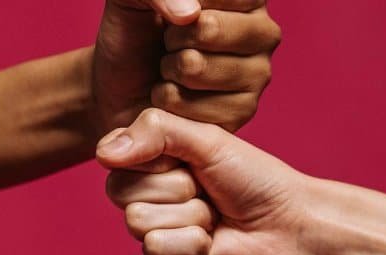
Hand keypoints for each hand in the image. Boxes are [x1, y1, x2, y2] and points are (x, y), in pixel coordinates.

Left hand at [92, 0, 280, 134]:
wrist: (123, 89)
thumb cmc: (135, 36)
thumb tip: (190, 15)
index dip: (183, 5)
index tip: (172, 16)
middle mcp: (262, 32)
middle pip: (209, 27)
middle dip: (172, 37)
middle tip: (169, 43)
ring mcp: (258, 74)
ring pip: (197, 67)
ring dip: (169, 69)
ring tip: (170, 69)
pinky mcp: (244, 112)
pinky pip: (192, 105)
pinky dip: (170, 101)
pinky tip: (176, 97)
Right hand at [97, 108, 315, 254]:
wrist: (286, 225)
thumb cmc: (254, 179)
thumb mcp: (208, 140)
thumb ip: (156, 131)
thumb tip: (102, 152)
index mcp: (154, 157)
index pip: (117, 156)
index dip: (157, 160)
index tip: (192, 161)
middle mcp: (148, 192)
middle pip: (122, 191)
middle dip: (175, 189)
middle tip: (207, 190)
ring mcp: (156, 228)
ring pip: (137, 221)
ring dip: (188, 217)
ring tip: (214, 216)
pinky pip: (155, 249)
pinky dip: (190, 243)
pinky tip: (211, 241)